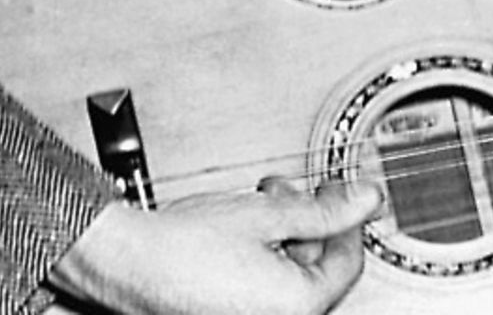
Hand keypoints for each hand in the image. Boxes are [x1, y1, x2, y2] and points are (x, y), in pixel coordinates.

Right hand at [47, 177, 384, 314]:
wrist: (125, 259)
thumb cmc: (182, 245)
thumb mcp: (269, 212)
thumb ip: (326, 208)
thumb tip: (367, 199)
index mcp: (298, 304)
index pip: (348, 260)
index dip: (349, 217)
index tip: (344, 193)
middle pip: (319, 267)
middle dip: (312, 221)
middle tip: (299, 190)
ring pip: (291, 272)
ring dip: (286, 231)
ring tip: (263, 200)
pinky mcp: (229, 312)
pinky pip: (263, 284)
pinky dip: (263, 251)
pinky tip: (245, 225)